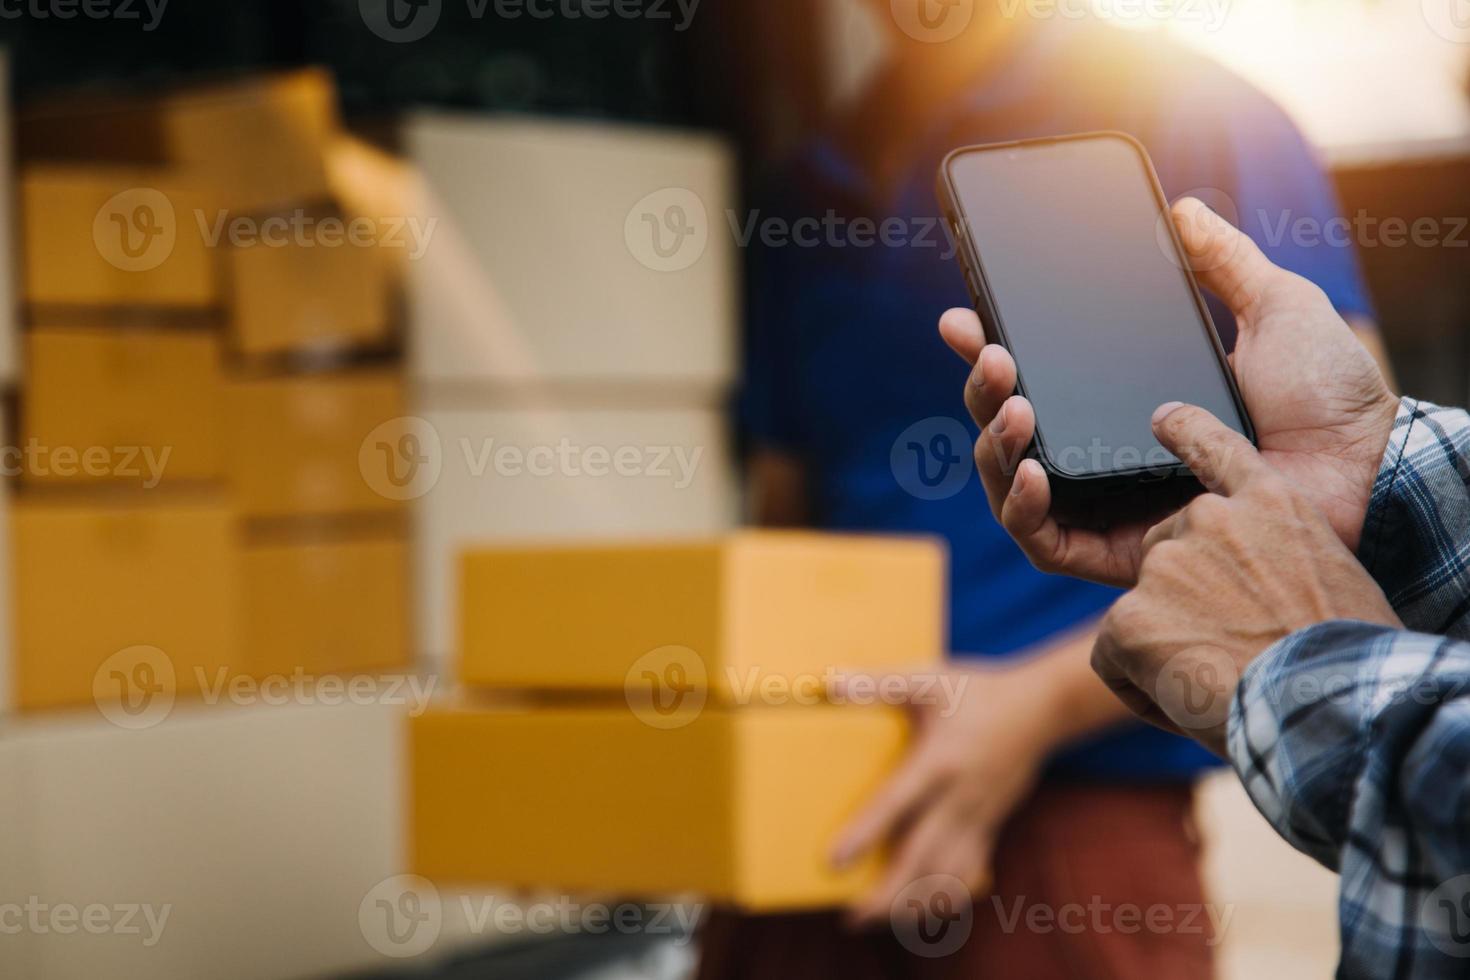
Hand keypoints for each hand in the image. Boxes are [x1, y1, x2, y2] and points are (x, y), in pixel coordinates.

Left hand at [827, 663, 1052, 927]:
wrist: (1042, 707)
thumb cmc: (980, 690)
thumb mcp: (929, 678)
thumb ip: (880, 682)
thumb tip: (831, 682)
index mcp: (939, 761)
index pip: (897, 804)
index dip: (865, 834)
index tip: (835, 861)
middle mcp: (960, 797)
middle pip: (923, 857)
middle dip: (889, 893)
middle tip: (852, 917)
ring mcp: (979, 816)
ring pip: (947, 874)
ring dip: (914, 902)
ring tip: (877, 919)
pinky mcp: (991, 825)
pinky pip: (969, 872)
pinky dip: (947, 896)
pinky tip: (924, 908)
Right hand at [938, 197, 1400, 586]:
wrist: (1363, 463)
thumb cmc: (1327, 394)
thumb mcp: (1273, 306)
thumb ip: (1223, 261)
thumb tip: (1182, 209)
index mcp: (1128, 396)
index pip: (1038, 375)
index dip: (990, 350)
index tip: (964, 318)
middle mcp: (1106, 450)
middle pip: (1010, 428)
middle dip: (983, 392)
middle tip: (994, 356)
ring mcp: (1108, 503)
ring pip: (1010, 485)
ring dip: (994, 445)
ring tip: (1016, 407)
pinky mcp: (1120, 552)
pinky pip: (1044, 543)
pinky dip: (1023, 510)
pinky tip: (1032, 471)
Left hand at [1090, 403, 1400, 754]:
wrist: (1335, 698)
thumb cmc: (1346, 654)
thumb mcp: (1330, 575)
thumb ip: (1278, 556)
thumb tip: (1248, 585)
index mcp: (1272, 503)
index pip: (1218, 449)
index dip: (1187, 433)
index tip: (1164, 419)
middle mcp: (1212, 518)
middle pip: (1168, 555)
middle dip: (1185, 603)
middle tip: (1233, 651)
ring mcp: (1167, 561)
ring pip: (1141, 607)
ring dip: (1166, 647)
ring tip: (1223, 681)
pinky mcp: (1130, 611)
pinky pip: (1111, 654)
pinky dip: (1139, 686)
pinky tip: (1187, 702)